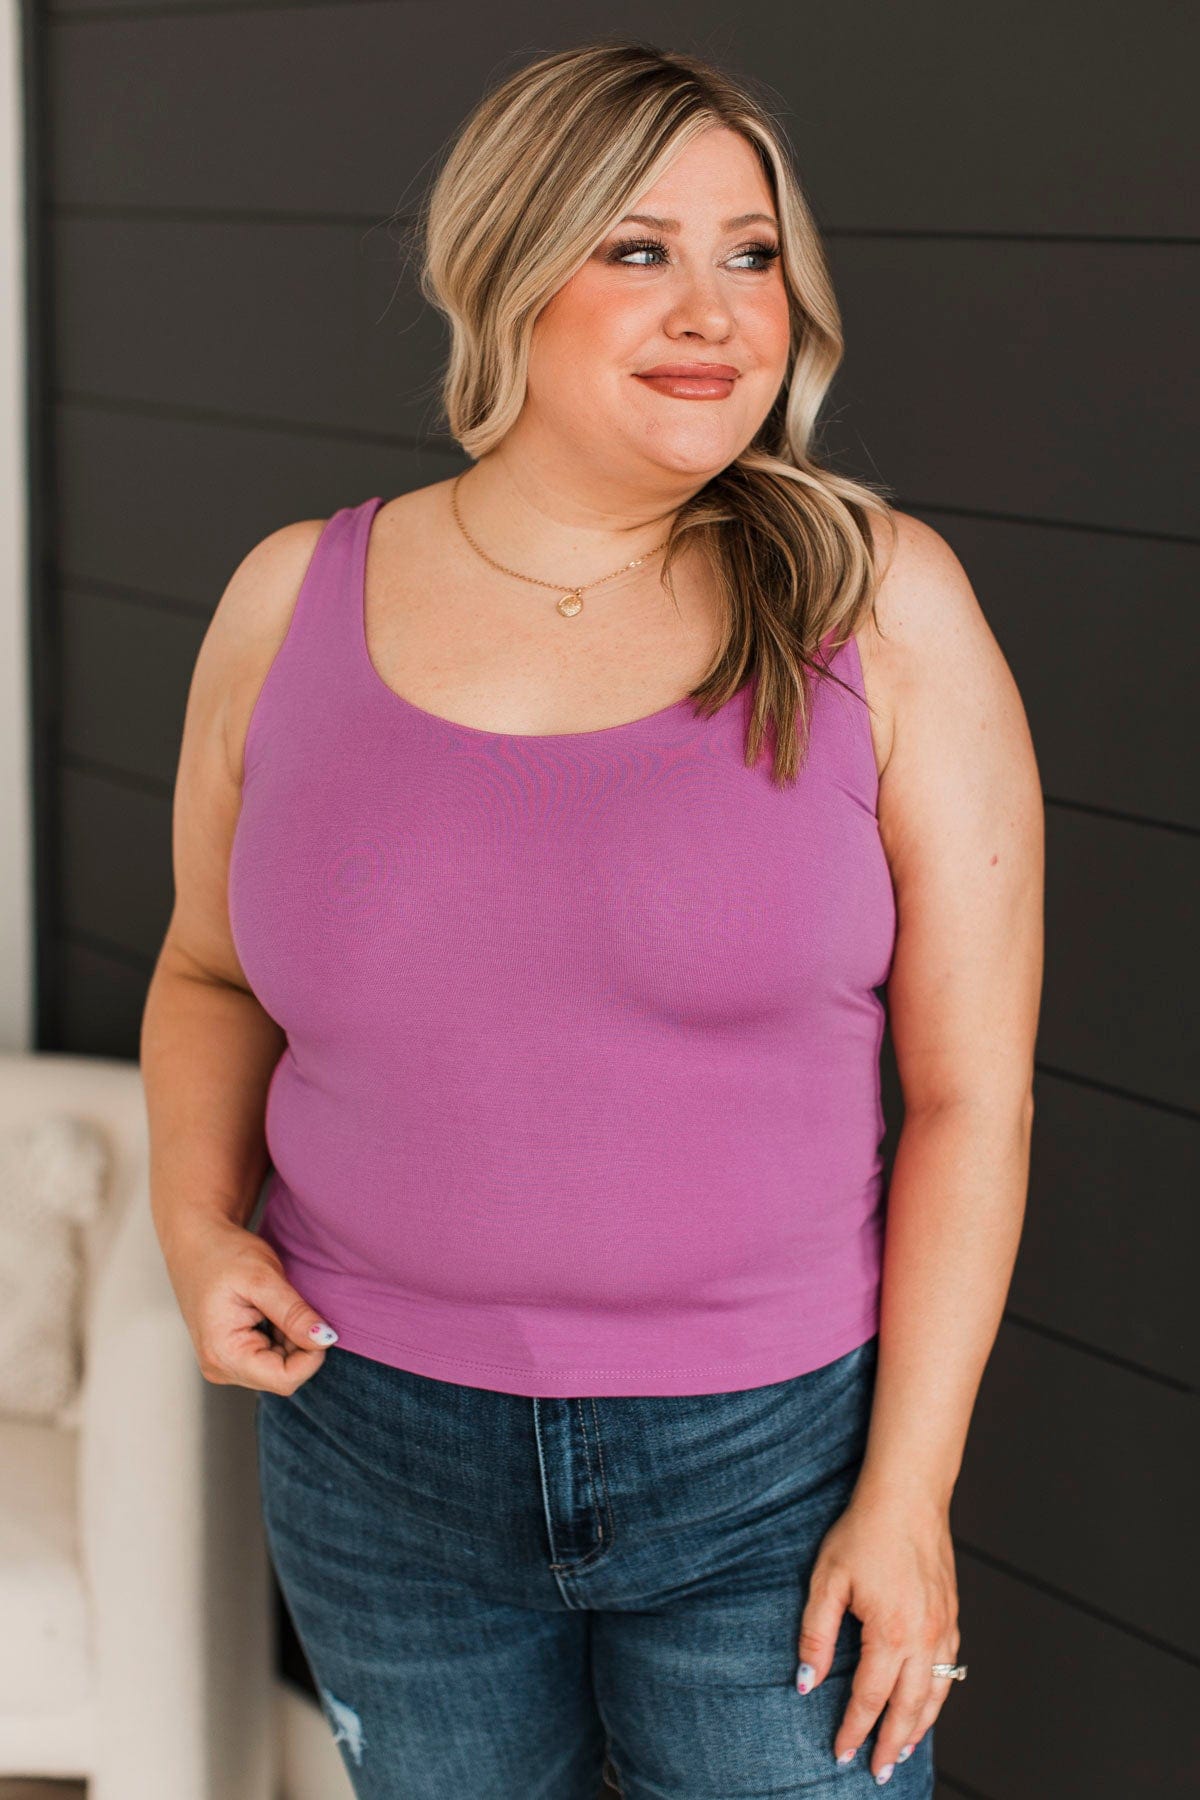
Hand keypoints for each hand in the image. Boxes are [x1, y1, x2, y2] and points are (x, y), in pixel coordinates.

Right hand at [159, 1211, 337, 1393]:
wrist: (196, 1241)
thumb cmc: (222, 1254)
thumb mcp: (264, 1278)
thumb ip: (294, 1313)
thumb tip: (325, 1340)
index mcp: (223, 1354)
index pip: (285, 1379)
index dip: (311, 1356)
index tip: (318, 1323)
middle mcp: (220, 1367)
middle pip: (283, 1375)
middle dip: (299, 1345)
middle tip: (291, 1305)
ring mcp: (224, 1363)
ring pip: (279, 1367)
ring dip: (291, 1340)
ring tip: (275, 1305)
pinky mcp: (231, 1355)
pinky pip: (270, 1358)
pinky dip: (281, 1337)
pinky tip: (269, 1312)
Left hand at [794, 1489, 960, 1783]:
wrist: (908, 1497)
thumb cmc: (865, 1532)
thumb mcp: (827, 1580)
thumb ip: (816, 1634)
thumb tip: (806, 1682)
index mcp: (891, 1633)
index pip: (870, 1698)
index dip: (855, 1730)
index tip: (842, 1753)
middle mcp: (924, 1638)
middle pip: (909, 1708)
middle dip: (892, 1745)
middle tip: (879, 1772)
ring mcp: (944, 1628)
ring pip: (936, 1694)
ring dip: (919, 1727)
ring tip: (903, 1751)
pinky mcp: (952, 1615)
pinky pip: (948, 1669)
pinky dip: (938, 1696)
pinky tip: (927, 1703)